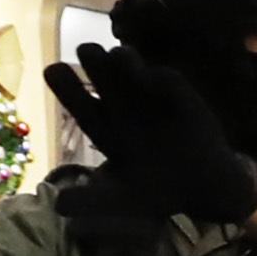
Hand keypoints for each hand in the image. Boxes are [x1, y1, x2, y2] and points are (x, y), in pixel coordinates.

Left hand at [43, 41, 256, 225]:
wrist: (204, 188)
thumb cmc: (157, 191)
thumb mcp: (121, 199)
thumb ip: (91, 201)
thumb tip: (59, 205)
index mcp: (106, 127)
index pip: (82, 104)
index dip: (68, 88)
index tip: (52, 69)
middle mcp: (126, 107)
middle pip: (105, 79)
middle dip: (95, 64)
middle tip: (85, 50)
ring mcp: (155, 100)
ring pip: (135, 73)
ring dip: (126, 62)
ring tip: (118, 54)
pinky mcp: (185, 100)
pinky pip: (172, 85)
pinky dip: (163, 81)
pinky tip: (154, 77)